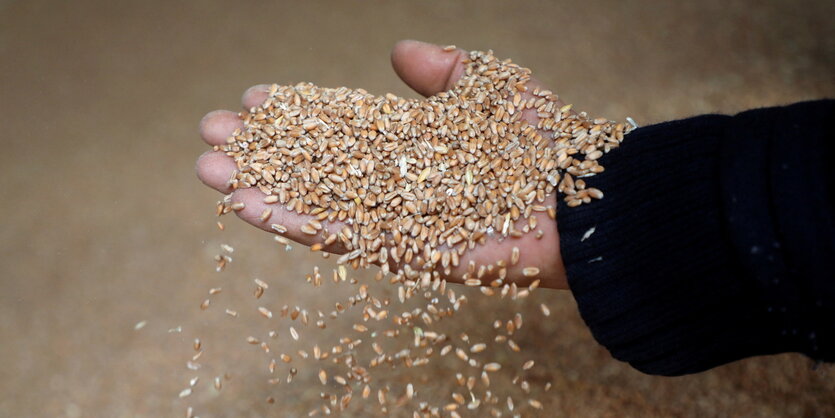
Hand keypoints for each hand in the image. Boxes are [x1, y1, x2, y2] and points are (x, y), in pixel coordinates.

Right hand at [196, 40, 566, 288]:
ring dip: (261, 187)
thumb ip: (440, 70)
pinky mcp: (403, 253)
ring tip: (208, 170)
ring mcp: (398, 219)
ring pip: (316, 202)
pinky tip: (248, 205)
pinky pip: (340, 237)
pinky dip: (293, 222)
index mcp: (414, 144)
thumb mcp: (487, 84)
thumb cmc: (543, 139)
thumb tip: (397, 50)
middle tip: (211, 132)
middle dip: (265, 150)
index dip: (299, 114)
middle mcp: (399, 183)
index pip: (343, 127)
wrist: (582, 197)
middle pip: (318, 166)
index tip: (256, 99)